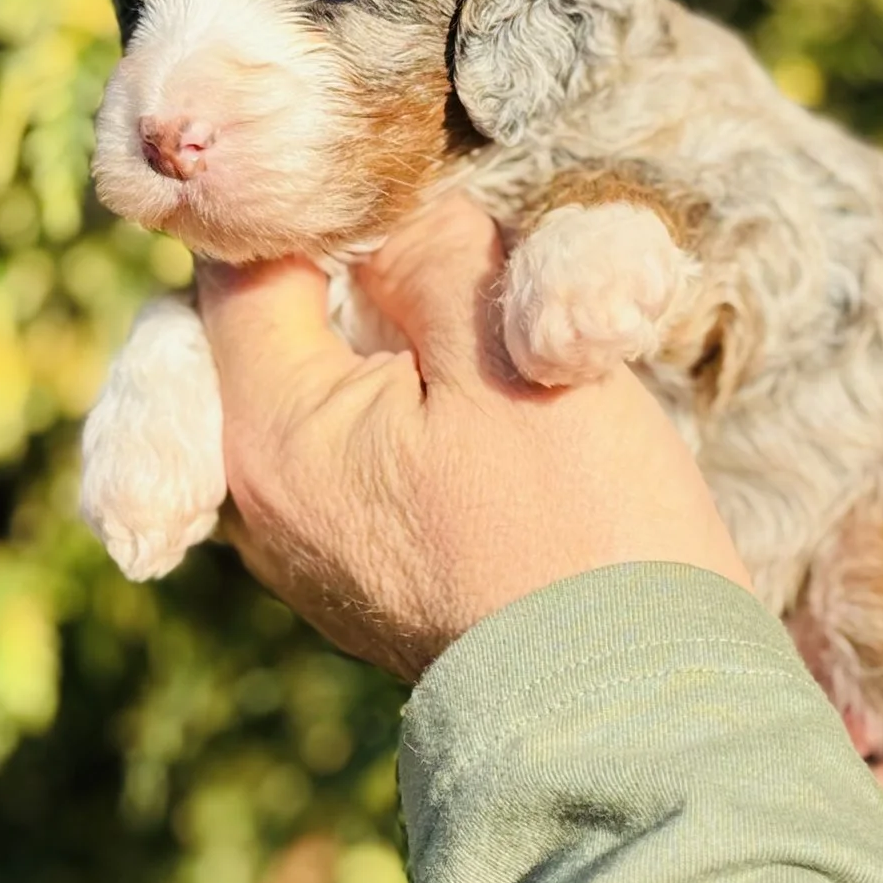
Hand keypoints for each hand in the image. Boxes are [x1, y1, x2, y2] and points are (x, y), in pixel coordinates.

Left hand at [196, 191, 751, 680]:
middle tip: (425, 223)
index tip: (391, 158)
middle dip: (339, 269)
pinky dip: (400, 406)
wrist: (640, 724)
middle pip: (265, 334)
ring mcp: (317, 555)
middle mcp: (263, 502)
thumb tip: (393, 217)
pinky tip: (474, 383)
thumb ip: (431, 253)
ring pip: (317, 396)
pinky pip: (361, 459)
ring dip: (375, 338)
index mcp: (268, 431)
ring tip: (460, 294)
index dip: (312, 195)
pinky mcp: (378, 585)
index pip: (242, 264)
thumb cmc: (578, 533)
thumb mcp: (507, 355)